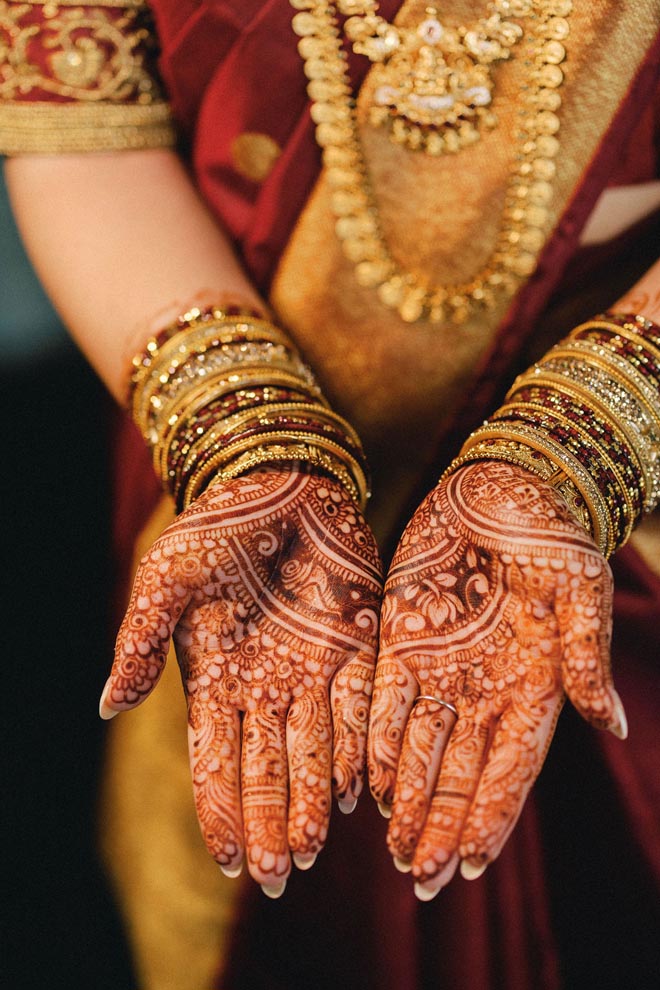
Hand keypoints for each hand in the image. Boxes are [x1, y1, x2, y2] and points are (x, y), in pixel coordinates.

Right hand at [100, 468, 381, 895]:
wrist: (277, 480)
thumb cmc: (215, 527)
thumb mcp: (165, 580)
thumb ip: (139, 641)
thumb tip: (106, 706)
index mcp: (216, 677)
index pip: (215, 760)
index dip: (221, 811)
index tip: (231, 861)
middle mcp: (266, 685)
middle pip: (266, 768)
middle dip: (270, 822)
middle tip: (280, 875)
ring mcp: (312, 668)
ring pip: (313, 750)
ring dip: (312, 801)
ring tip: (313, 849)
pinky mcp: (355, 643)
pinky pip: (358, 704)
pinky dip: (358, 745)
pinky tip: (359, 786)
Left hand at [368, 461, 626, 898]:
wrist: (502, 484)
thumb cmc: (551, 533)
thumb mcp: (581, 588)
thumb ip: (587, 657)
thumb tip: (613, 724)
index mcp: (532, 685)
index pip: (511, 769)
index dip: (491, 818)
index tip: (469, 865)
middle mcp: (484, 688)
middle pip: (462, 775)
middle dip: (441, 827)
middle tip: (421, 879)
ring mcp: (441, 667)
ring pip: (422, 751)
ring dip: (409, 801)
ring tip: (394, 849)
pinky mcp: (402, 638)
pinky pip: (387, 702)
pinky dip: (379, 744)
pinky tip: (369, 784)